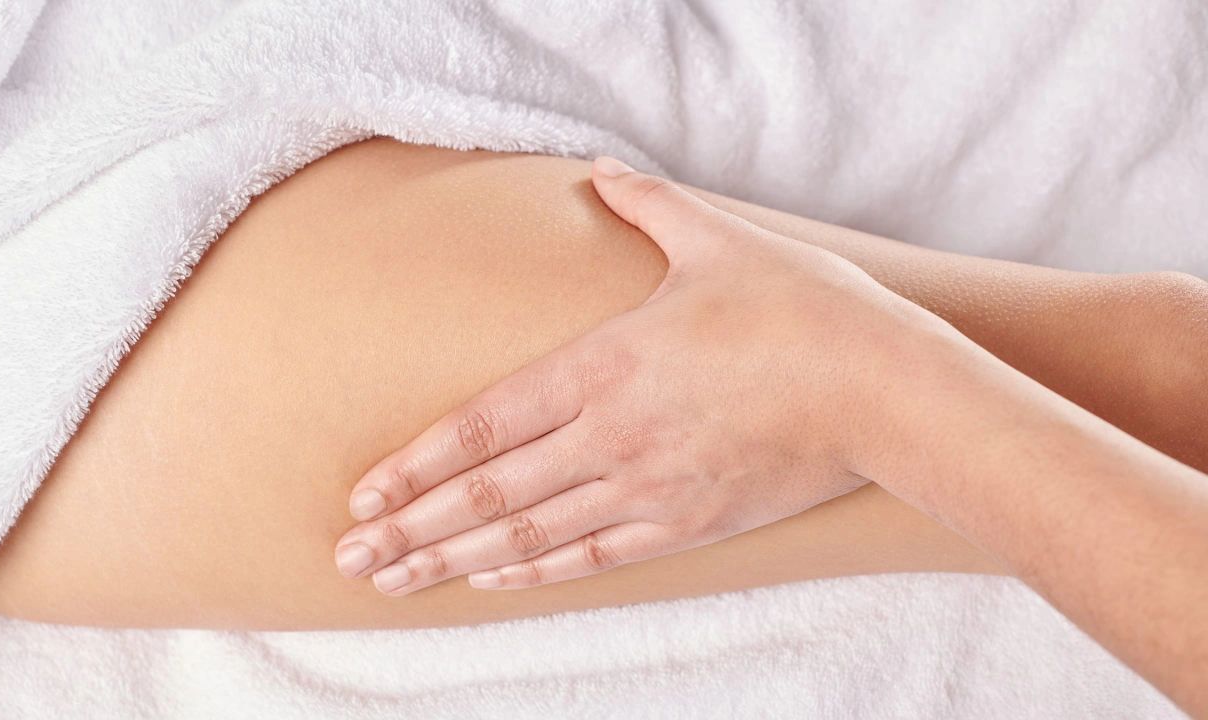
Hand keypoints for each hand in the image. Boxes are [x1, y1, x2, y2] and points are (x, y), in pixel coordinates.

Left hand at [334, 156, 948, 593]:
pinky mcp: (686, 522)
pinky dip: (537, 573)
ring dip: (456, 562)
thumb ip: (645, 205)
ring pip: (531, 537)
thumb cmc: (801, 308)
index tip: (365, 496)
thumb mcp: (717, 238)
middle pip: (491, 494)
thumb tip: (601, 172)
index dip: (418, 466)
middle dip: (413, 529)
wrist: (883, 387)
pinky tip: (494, 583)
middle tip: (352, 560)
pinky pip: (594, 556)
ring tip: (397, 583)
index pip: (485, 425)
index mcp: (606, 364)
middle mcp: (612, 435)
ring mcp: (648, 486)